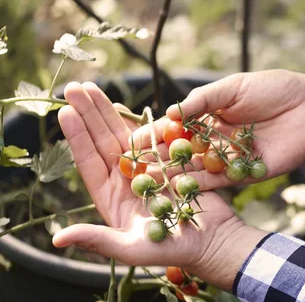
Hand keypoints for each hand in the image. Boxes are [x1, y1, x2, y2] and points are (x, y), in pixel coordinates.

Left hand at [55, 82, 265, 289]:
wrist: (213, 240)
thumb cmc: (174, 250)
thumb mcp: (132, 248)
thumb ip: (98, 240)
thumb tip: (58, 239)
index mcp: (112, 198)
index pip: (90, 162)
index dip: (77, 136)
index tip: (65, 111)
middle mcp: (125, 180)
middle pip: (102, 141)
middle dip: (88, 113)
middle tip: (75, 87)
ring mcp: (147, 169)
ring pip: (123, 134)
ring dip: (108, 111)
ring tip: (92, 87)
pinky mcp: (168, 162)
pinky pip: (150, 137)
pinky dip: (139, 120)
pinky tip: (125, 104)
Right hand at [133, 70, 304, 189]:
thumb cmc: (274, 89)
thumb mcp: (233, 88)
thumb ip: (202, 100)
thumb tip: (169, 113)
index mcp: (210, 116)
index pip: (175, 128)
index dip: (154, 135)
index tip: (131, 143)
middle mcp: (215, 139)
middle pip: (181, 152)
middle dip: (157, 160)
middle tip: (131, 170)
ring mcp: (229, 158)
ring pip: (196, 169)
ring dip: (173, 176)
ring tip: (148, 184)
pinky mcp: (245, 173)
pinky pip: (219, 181)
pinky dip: (200, 185)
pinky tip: (180, 189)